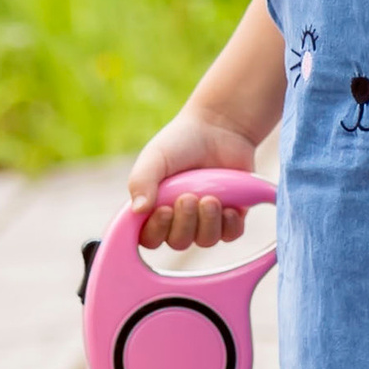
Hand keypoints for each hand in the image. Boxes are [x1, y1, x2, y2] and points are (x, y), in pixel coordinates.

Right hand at [129, 112, 264, 251]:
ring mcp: (206, 219)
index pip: (149, 238)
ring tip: (211, 198)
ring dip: (208, 222)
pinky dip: (230, 225)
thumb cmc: (181, 141)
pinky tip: (229, 207)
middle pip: (179, 242)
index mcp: (155, 208)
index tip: (164, 209)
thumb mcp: (155, 157)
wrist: (220, 126)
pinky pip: (231, 234)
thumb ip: (141, 181)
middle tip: (188, 197)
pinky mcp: (232, 215)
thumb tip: (137, 211)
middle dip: (184, 222)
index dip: (156, 231)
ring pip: (205, 240)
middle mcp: (180, 218)